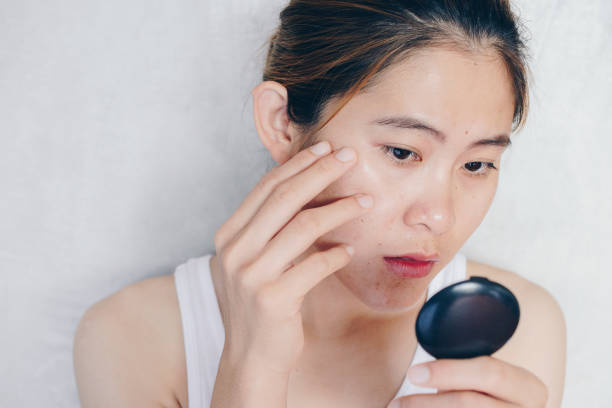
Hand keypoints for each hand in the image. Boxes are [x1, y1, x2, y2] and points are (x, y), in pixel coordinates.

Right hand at [211, 140, 373, 374]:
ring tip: (366, 201)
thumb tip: (308, 189)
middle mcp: (235, 251)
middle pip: (285, 197)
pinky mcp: (273, 298)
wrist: (252, 355)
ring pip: (303, 226)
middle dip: (321, 172)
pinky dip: (337, 254)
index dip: (298, 165)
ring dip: (339, 209)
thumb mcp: (254, 260)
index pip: (266, 188)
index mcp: (229, 235)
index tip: (326, 148)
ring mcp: (251, 274)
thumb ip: (271, 228)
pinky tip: (351, 249)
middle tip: (350, 156)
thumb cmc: (260, 302)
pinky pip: (315, 265)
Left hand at [387, 356, 548, 407]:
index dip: (449, 372)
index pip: (492, 372)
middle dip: (431, 403)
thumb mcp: (480, 369)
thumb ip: (466, 344)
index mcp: (529, 387)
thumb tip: (439, 284)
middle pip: (474, 405)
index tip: (413, 372)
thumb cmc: (478, 390)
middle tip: (397, 402)